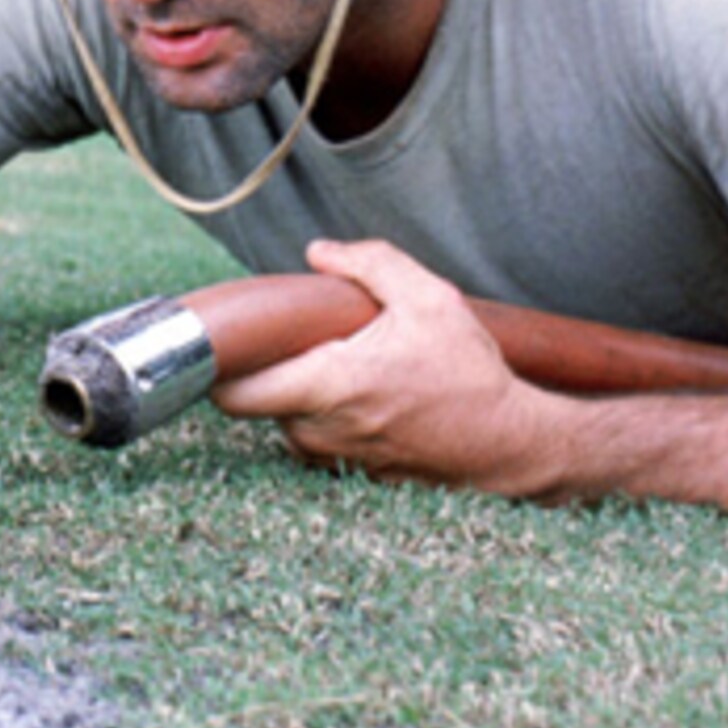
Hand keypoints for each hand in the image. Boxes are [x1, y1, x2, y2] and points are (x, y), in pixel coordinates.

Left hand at [209, 239, 558, 493]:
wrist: (512, 443)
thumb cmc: (471, 373)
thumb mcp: (430, 299)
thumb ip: (370, 263)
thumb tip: (318, 251)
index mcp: (328, 385)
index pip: (233, 393)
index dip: (215, 368)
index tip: (226, 341)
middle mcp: (323, 430)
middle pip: (256, 403)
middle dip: (262, 372)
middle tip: (290, 342)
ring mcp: (338, 459)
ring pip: (286, 423)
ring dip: (297, 396)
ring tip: (339, 364)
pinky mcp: (357, 475)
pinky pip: (320, 441)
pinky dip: (326, 418)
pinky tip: (363, 394)